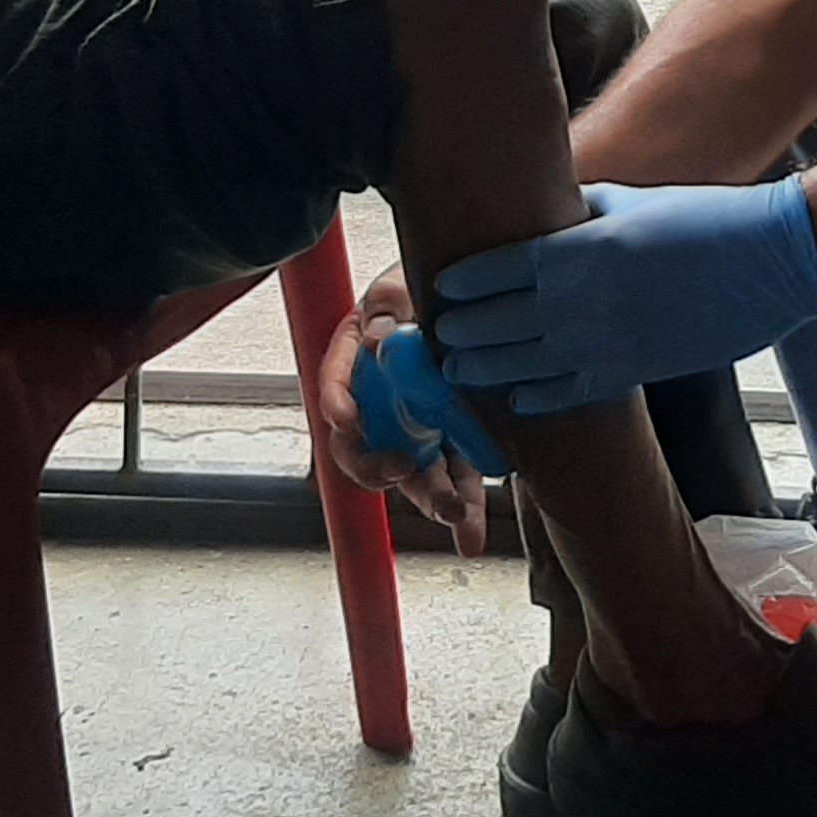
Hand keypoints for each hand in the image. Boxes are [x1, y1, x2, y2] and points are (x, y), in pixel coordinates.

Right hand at [312, 267, 489, 549]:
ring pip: (415, 472)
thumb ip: (388, 300)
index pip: (336, 382)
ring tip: (455, 516)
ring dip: (431, 498)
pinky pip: (457, 477)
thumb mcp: (406, 281)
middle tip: (402, 471)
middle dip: (380, 468)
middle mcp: (382, 400)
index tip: (346, 418)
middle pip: (367, 445)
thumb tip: (374, 336)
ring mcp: (418, 426)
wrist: (481, 296)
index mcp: (360, 358)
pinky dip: (464, 507)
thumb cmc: (431, 284)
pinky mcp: (455, 442)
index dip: (337, 401)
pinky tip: (471, 535)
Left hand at [433, 179, 816, 416]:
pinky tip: (515, 397)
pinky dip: (537, 398)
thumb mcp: (631, 202)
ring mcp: (608, 343)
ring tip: (460, 369)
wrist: (769, 263)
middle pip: (501, 323)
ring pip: (525, 365)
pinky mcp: (634, 371)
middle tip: (441, 335)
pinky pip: (570, 392)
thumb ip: (579, 212)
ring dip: (486, 369)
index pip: (500, 269)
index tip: (443, 288)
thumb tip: (543, 214)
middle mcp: (585, 300)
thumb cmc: (703, 220)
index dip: (465, 282)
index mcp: (582, 250)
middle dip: (464, 331)